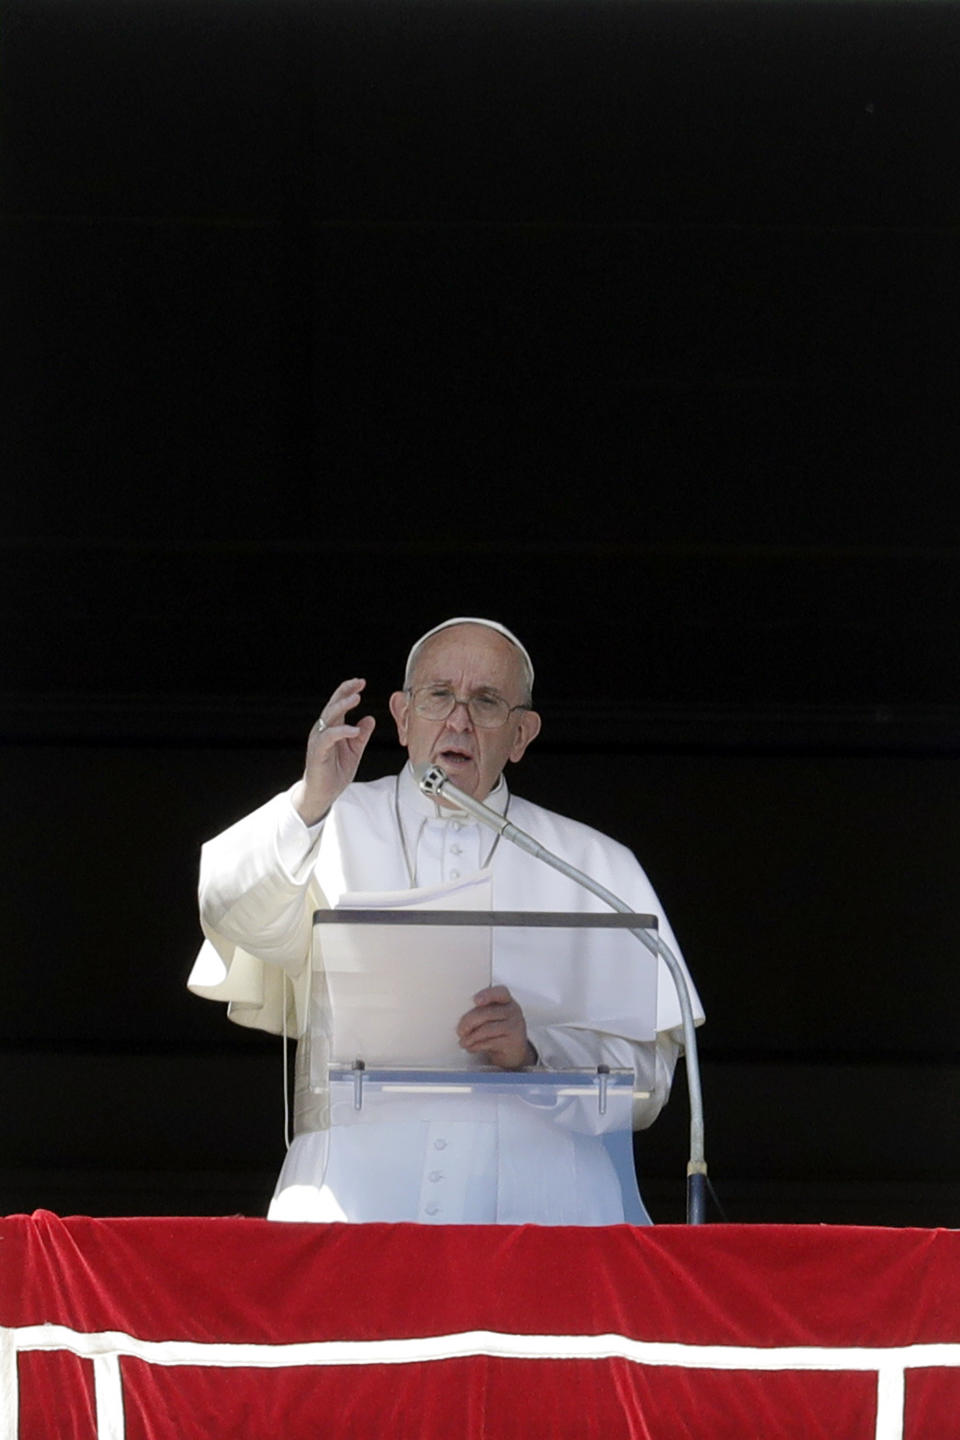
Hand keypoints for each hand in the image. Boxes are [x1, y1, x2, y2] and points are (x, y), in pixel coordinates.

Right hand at [289, 678, 375, 823]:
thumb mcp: (354, 751)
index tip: (361, 682)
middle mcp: (323, 730)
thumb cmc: (334, 772)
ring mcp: (319, 740)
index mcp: (332, 728)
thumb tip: (370, 718)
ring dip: (342, 706)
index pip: (338, 704)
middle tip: (359, 683)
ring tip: (356, 698)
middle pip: (332, 705)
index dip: (348, 691)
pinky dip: (341, 731)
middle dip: (345, 692)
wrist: (322, 794)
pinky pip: (329, 737)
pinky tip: (354, 730)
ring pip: (329, 717)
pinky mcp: (318, 751)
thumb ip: (361, 735)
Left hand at [457, 985, 534, 1069]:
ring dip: (471, 1037)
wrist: (514, 1050)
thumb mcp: (492, 1016)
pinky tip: (471, 1047)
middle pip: (487, 1013)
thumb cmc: (498, 1030)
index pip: (500, 992)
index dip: (487, 995)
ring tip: (463, 1042)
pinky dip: (477, 1046)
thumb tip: (460, 1017)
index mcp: (506, 1000)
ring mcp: (514, 1026)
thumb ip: (481, 1011)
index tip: (475, 1000)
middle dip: (469, 1022)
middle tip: (460, 1031)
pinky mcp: (512, 1042)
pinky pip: (490, 1042)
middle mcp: (513, 1011)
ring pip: (487, 1029)